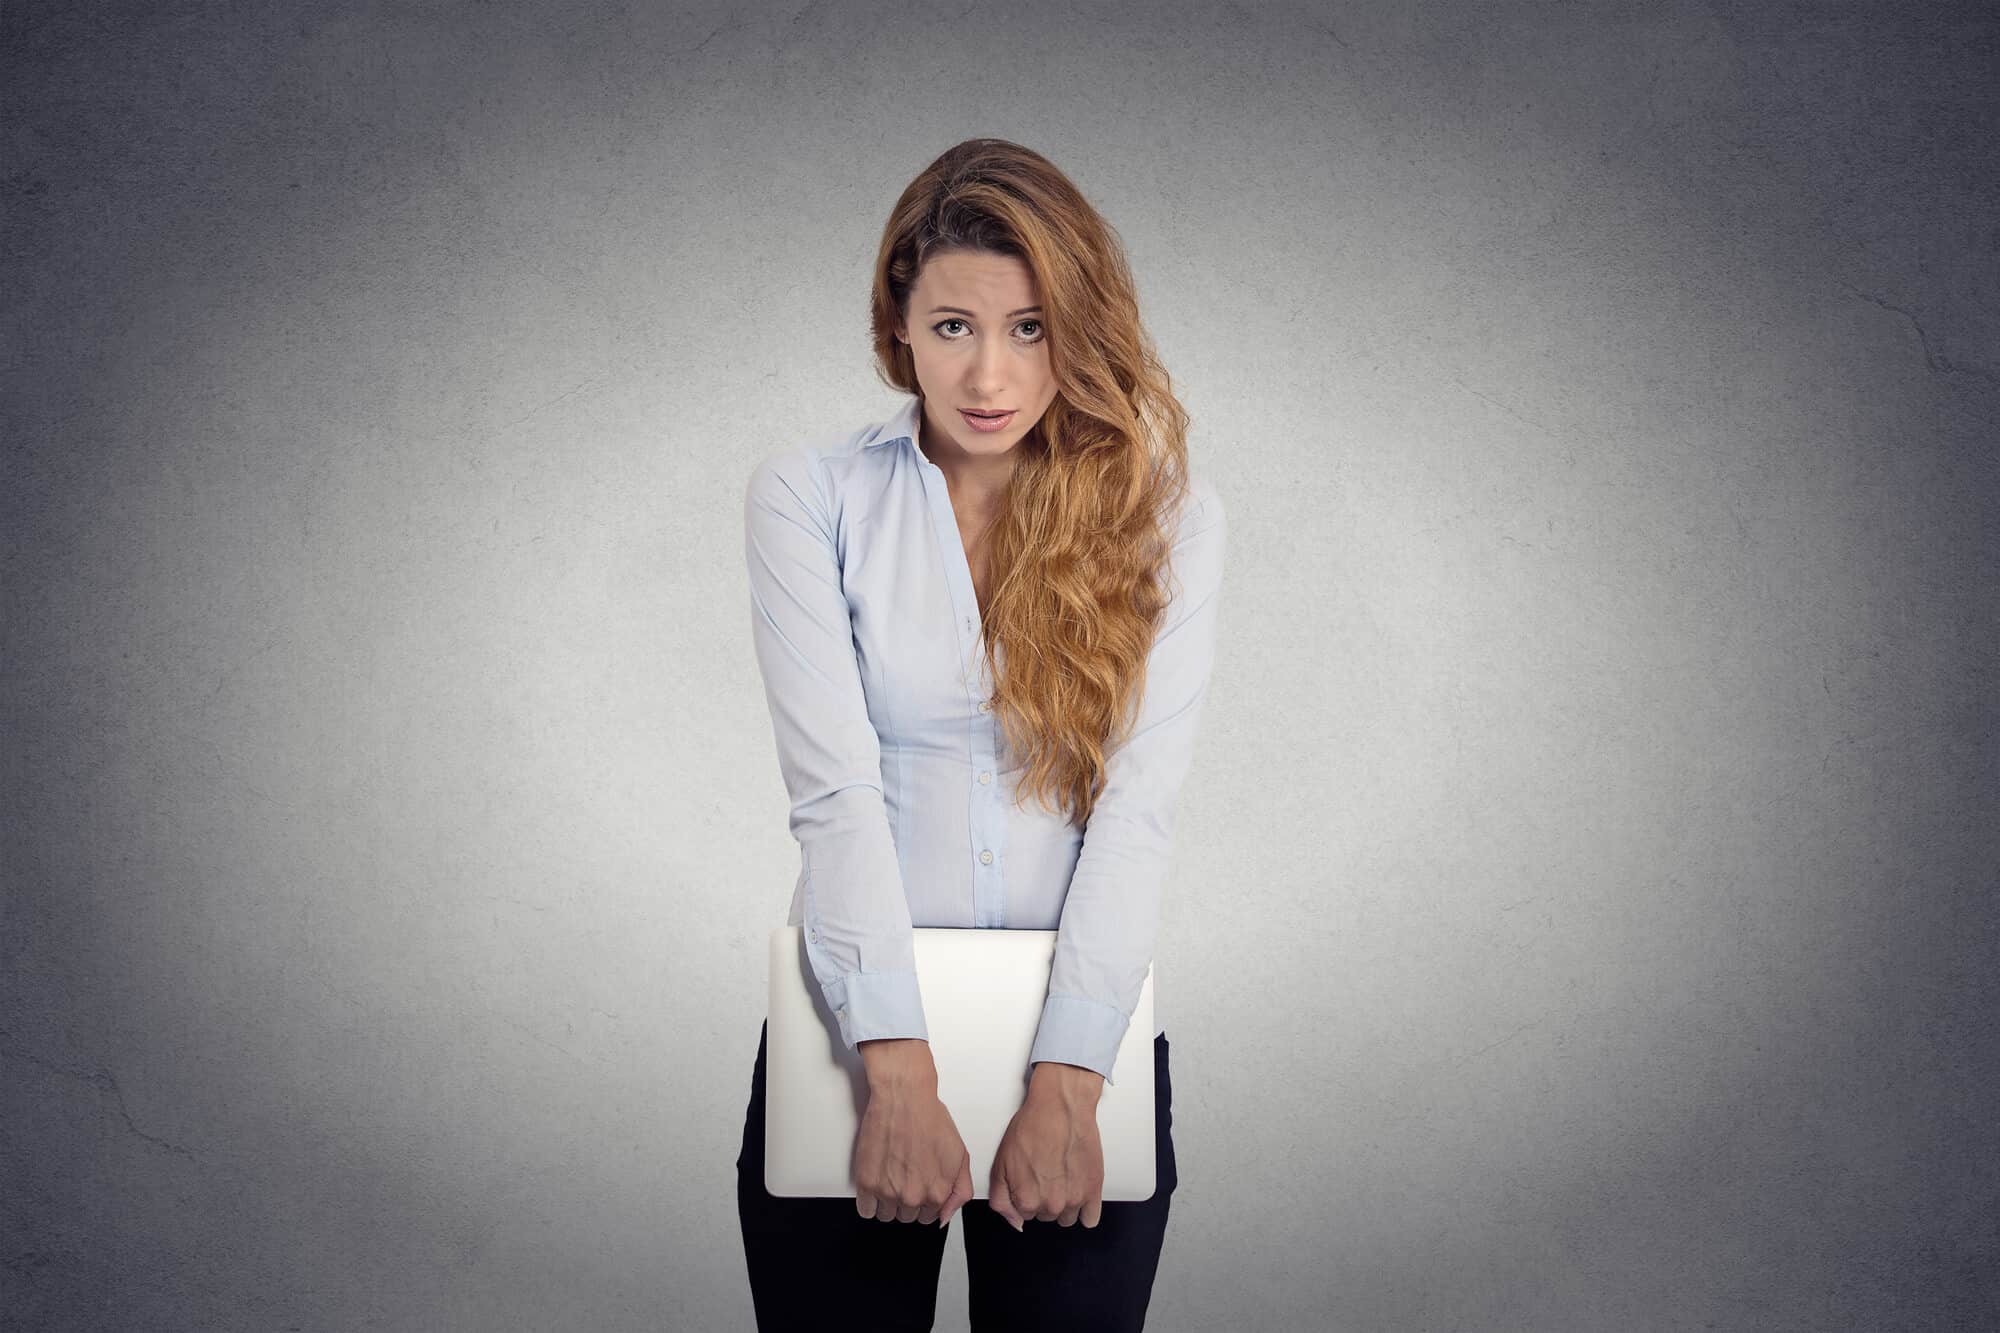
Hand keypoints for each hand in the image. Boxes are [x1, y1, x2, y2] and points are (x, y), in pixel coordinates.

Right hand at [853, 1039, 975, 1225]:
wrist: (904, 1098)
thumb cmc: (930, 1119)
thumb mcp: (960, 1154)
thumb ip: (960, 1190)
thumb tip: (944, 1217)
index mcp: (938, 1193)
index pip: (929, 1217)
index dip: (925, 1200)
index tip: (920, 1185)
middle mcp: (913, 1197)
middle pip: (907, 1216)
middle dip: (907, 1200)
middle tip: (905, 1175)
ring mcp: (889, 1192)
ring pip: (887, 1215)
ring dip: (888, 1201)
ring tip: (890, 1176)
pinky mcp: (867, 1183)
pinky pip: (866, 1210)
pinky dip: (869, 1202)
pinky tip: (876, 1184)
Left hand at [987, 1061, 1105, 1229]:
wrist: (1061, 1107)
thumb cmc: (1032, 1127)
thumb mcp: (1000, 1163)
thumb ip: (1001, 1200)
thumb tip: (1015, 1223)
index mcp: (1026, 1200)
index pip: (1024, 1214)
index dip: (1025, 1194)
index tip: (1030, 1177)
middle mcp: (1051, 1205)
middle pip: (1045, 1215)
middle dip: (1044, 1198)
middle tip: (1045, 1171)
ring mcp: (1074, 1199)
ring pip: (1066, 1217)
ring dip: (1064, 1203)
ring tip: (1062, 1177)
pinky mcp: (1094, 1190)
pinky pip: (1090, 1219)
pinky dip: (1085, 1209)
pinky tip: (1078, 1190)